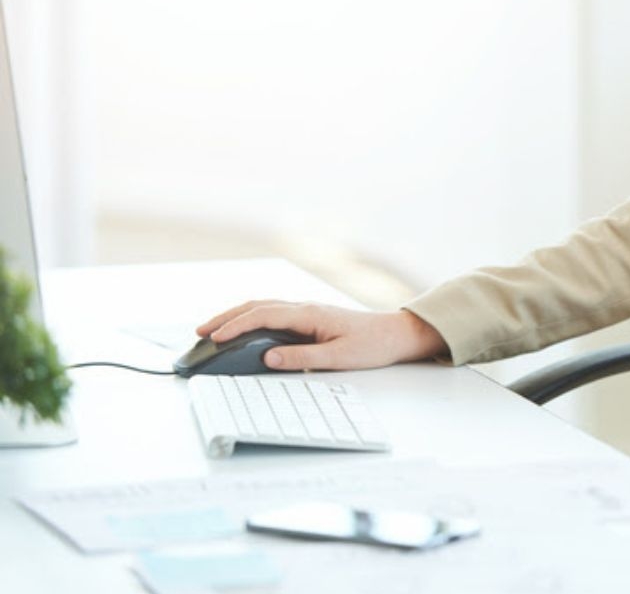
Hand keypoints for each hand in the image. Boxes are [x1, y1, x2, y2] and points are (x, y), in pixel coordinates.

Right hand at [196, 301, 448, 370]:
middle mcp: (304, 308)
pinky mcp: (308, 317)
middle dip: (226, 317)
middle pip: (256, 306)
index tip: (213, 337)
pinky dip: (251, 318)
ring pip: (262, 307)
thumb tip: (268, 358)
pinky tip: (242, 328)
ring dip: (236, 315)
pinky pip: (272, 313)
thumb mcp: (338, 358)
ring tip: (212, 329)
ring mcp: (305, 311)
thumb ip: (302, 358)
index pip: (263, 316)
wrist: (394, 334)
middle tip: (199, 331)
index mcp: (309, 314)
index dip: (236, 326)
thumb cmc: (371, 346)